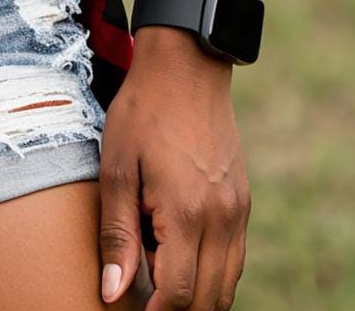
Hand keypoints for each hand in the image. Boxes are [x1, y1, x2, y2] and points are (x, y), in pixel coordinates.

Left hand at [99, 35, 249, 309]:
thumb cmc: (143, 112)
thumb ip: (117, 234)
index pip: (179, 294)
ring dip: (199, 297)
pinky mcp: (243, 202)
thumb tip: (112, 292)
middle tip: (146, 301)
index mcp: (188, 213)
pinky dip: (213, 274)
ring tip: (162, 286)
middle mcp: (222, 220)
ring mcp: (238, 212)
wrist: (187, 67)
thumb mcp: (116, 168)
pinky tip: (184, 262)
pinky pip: (235, 258)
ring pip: (228, 284)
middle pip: (209, 299)